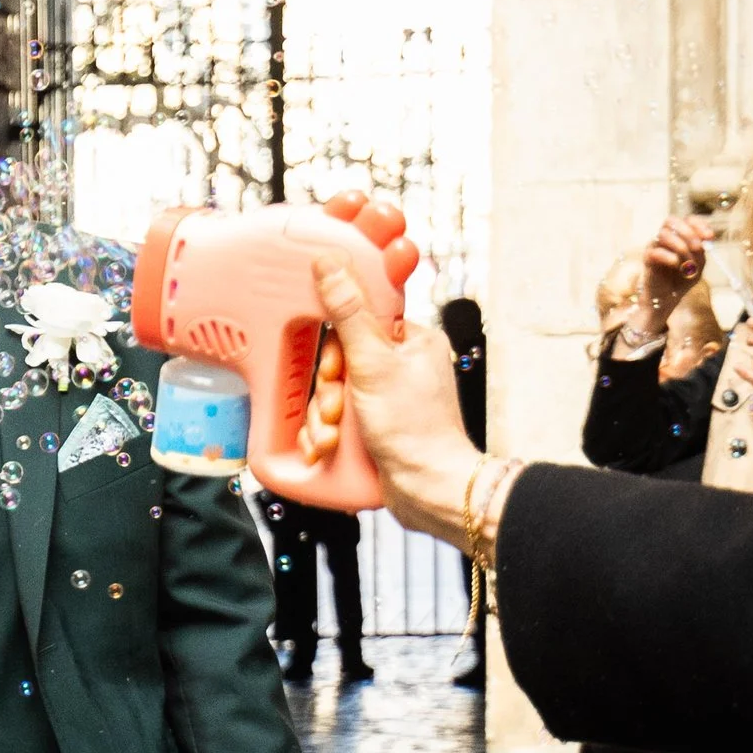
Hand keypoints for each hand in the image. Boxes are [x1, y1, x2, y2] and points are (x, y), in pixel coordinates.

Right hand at [310, 255, 479, 543]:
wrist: (429, 489)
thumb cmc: (416, 429)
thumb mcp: (374, 364)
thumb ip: (348, 312)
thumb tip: (330, 263)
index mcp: (410, 341)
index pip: (356, 323)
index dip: (336, 350)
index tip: (334, 369)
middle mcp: (400, 367)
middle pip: (339, 363)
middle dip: (327, 392)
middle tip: (335, 408)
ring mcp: (387, 399)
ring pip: (333, 395)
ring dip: (323, 418)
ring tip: (333, 436)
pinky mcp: (375, 428)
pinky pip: (337, 421)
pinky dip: (328, 435)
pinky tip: (328, 448)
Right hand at [632, 214, 710, 337]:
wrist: (666, 298)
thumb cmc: (681, 280)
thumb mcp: (698, 265)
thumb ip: (701, 252)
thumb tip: (704, 241)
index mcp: (678, 236)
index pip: (687, 220)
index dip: (699, 225)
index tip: (709, 237)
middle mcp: (664, 238)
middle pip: (671, 221)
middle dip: (688, 232)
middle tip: (698, 247)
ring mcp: (654, 246)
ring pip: (664, 234)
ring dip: (680, 246)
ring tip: (687, 263)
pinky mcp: (647, 258)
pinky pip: (656, 251)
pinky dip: (669, 257)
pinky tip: (676, 265)